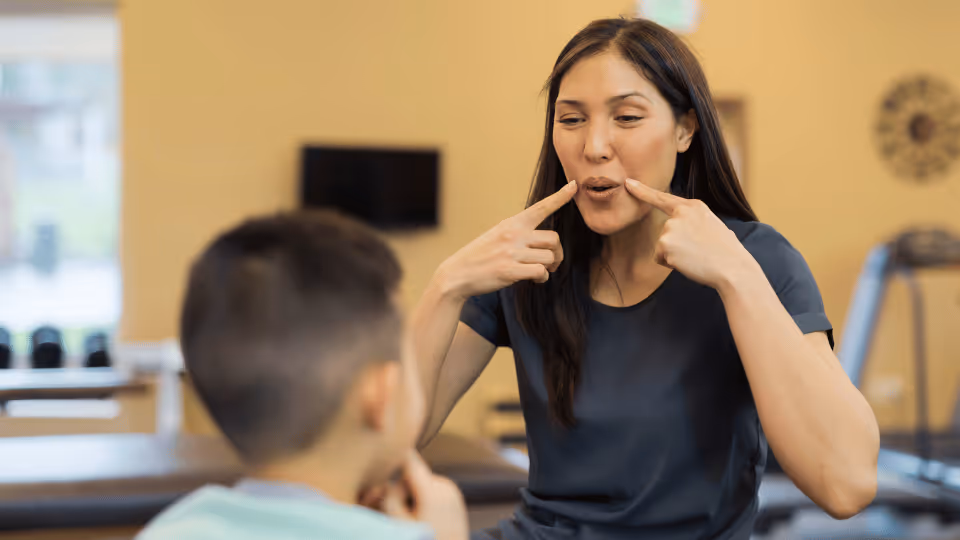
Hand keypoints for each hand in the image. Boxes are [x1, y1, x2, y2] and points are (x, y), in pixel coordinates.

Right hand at [382, 451, 467, 539]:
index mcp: (432, 491)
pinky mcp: (456, 499)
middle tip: (399, 513)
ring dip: (413, 497)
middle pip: (412, 477)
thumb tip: (389, 481)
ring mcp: (453, 492)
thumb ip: (389, 498)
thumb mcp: (399, 523)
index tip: (388, 441)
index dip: (397, 452)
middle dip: (402, 491)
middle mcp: (445, 486)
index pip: (410, 462)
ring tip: (414, 519)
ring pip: (422, 485)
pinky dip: (424, 500)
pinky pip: (433, 492)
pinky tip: (424, 519)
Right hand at [438, 181, 577, 298]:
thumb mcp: (497, 235)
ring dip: (549, 268)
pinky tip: (534, 280)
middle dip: (558, 252)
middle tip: (552, 262)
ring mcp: (511, 253)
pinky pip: (540, 272)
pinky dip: (541, 278)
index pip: (540, 207)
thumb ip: (518, 234)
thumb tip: (542, 245)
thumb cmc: (479, 256)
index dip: (560, 197)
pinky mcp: (509, 271)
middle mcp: (513, 235)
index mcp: (511, 224)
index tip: (574, 185)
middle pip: (553, 238)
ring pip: (549, 257)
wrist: (457, 274)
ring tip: (540, 272)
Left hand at [624, 179, 756, 289]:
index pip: (663, 198)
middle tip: (700, 250)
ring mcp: (671, 227)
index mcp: (694, 206)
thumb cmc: (726, 252)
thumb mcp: (713, 225)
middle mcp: (680, 213)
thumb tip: (689, 232)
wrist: (733, 268)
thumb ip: (694, 222)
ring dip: (675, 255)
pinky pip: (660, 258)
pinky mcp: (664, 244)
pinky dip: (670, 264)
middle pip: (665, 232)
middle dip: (678, 245)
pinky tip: (688, 262)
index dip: (643, 191)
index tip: (628, 183)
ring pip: (663, 246)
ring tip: (696, 256)